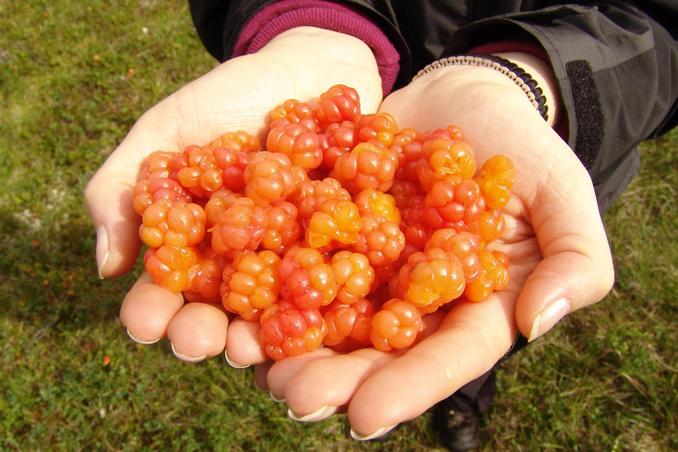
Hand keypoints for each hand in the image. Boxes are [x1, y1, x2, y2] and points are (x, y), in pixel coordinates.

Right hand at [84, 27, 381, 361]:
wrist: (305, 68)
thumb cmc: (225, 97)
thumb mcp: (164, 129)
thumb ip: (123, 187)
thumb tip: (107, 268)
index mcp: (196, 244)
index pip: (165, 291)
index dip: (151, 312)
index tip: (145, 322)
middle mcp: (244, 263)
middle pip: (219, 312)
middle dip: (204, 333)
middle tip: (200, 342)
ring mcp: (294, 260)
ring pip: (275, 311)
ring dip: (260, 336)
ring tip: (248, 347)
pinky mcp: (342, 249)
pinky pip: (336, 280)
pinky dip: (326, 302)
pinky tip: (316, 318)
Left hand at [252, 57, 613, 437]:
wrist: (463, 97)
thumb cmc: (521, 146)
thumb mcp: (563, 195)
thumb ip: (574, 260)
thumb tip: (536, 323)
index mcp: (472, 305)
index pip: (447, 358)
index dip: (410, 389)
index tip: (365, 419)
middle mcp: (414, 299)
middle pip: (376, 350)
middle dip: (335, 377)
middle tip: (292, 397)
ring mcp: (370, 266)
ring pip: (330, 315)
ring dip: (290, 342)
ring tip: (251, 362)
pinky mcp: (333, 230)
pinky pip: (299, 258)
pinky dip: (268, 280)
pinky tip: (235, 301)